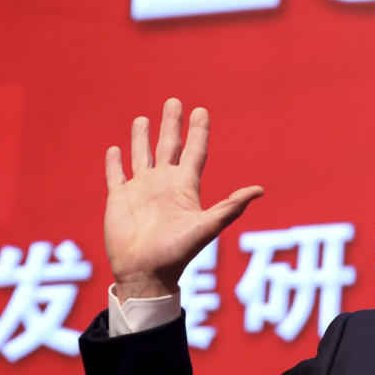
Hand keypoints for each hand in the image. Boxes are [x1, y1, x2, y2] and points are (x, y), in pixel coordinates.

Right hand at [104, 98, 262, 301]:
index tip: (201, 110)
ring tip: (143, 119)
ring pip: (141, 156)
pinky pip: (116, 176)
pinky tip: (114, 149)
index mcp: (185, 186)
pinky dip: (115, 163)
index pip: (195, 150)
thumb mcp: (207, 227)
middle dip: (171, 124)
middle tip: (174, 100)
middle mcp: (164, 184)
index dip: (198, 131)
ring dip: (142, 138)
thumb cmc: (178, 253)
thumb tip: (260, 190)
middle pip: (169, 146)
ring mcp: (141, 191)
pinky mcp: (119, 200)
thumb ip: (231, 207)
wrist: (146, 274)